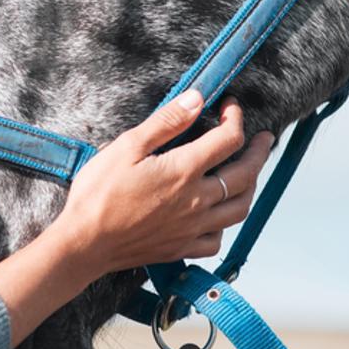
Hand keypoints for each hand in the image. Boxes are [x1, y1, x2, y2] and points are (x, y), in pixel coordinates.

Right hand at [49, 92, 276, 276]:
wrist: (84, 245)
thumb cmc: (99, 193)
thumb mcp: (127, 146)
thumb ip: (166, 122)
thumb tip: (196, 99)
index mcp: (183, 171)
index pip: (228, 139)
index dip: (235, 118)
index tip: (231, 106)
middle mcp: (196, 201)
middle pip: (245, 174)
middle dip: (259, 152)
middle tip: (265, 139)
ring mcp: (192, 228)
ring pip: (239, 208)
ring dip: (251, 187)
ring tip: (250, 173)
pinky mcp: (182, 249)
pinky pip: (217, 239)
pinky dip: (225, 224)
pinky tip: (219, 214)